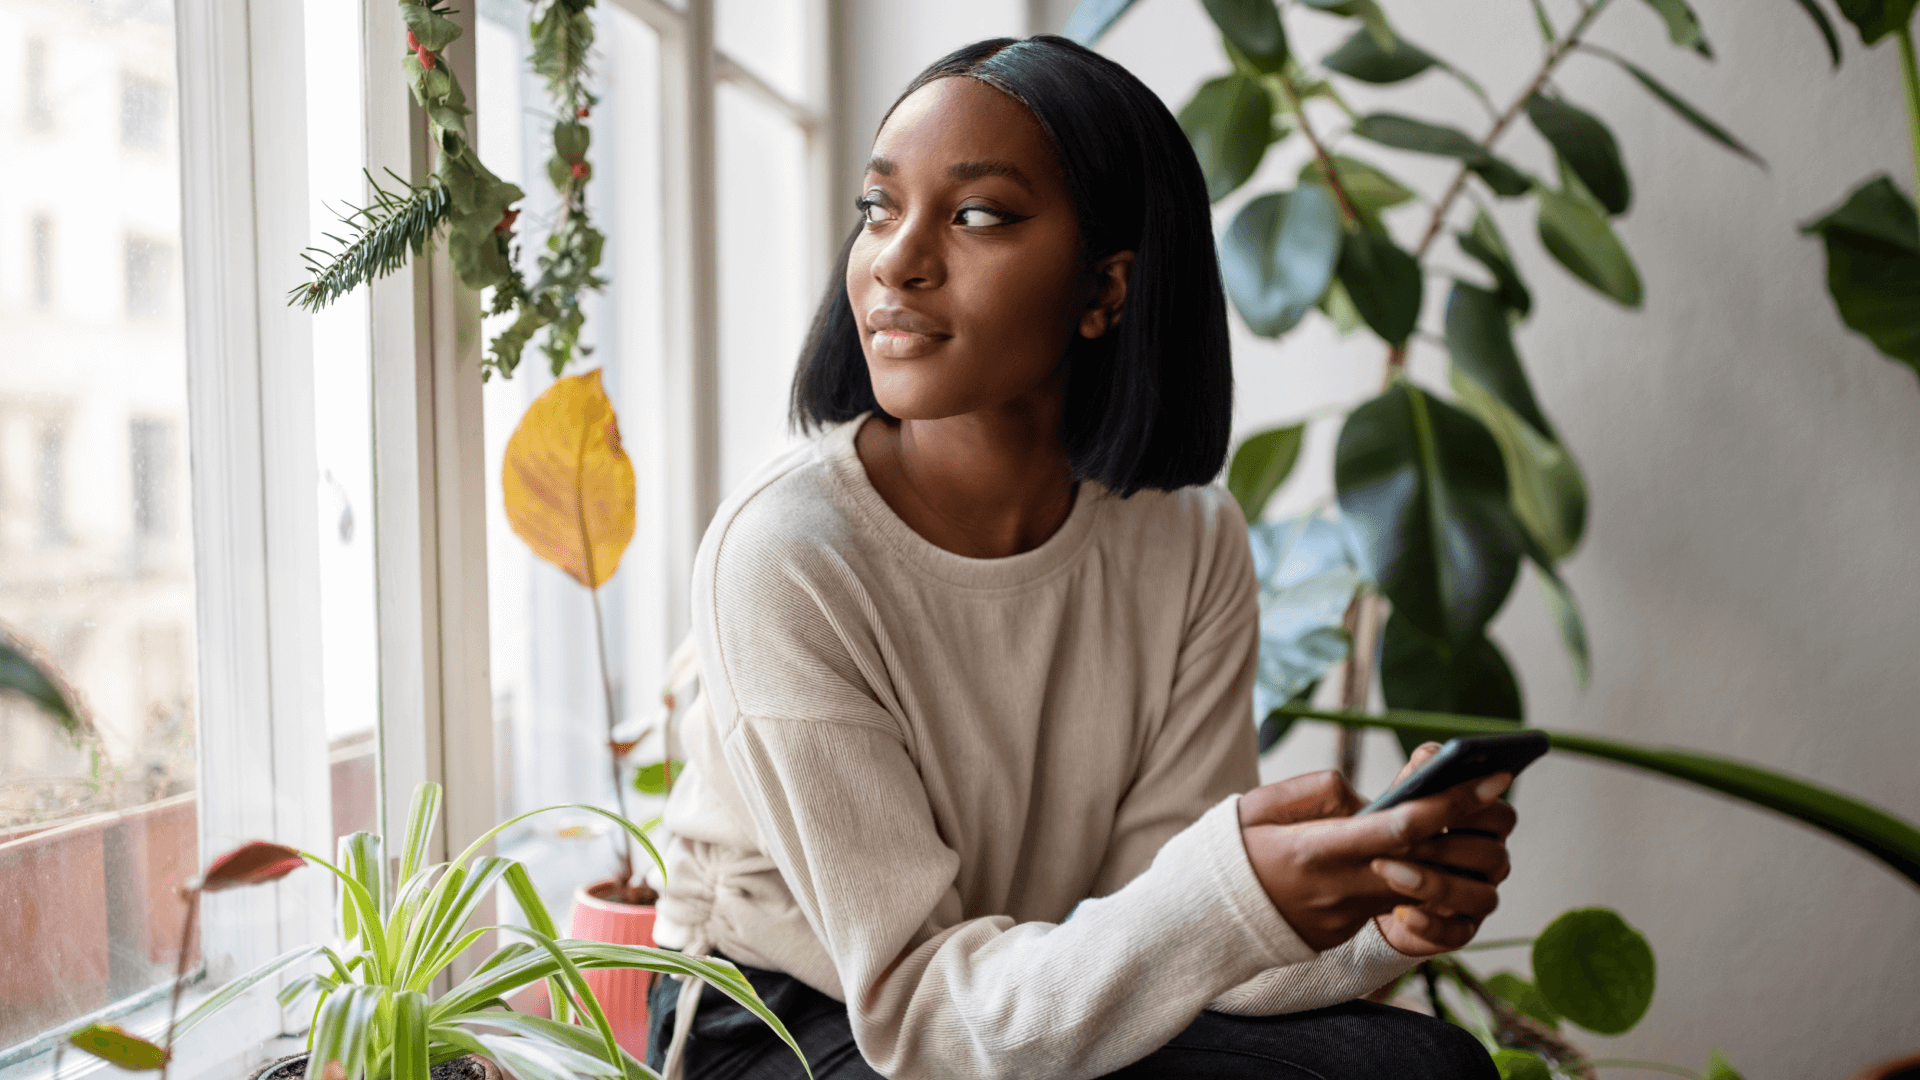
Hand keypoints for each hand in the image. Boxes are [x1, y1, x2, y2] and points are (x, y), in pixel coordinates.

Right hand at [1237, 745, 1514, 953]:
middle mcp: (1337, 889)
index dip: (1450, 804)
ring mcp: (1344, 916)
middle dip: (1469, 827)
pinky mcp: (1343, 931)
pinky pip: (1387, 902)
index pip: (1399, 828)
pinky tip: (1417, 852)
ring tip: (1463, 822)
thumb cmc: (1227, 852)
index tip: (1488, 778)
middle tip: (1499, 790)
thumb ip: (1316, 792)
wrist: (1200, 920)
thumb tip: (1363, 796)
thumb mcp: (1259, 806)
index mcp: (1315, 851)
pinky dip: (1408, 877)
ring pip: (1416, 887)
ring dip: (1447, 856)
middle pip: (1424, 860)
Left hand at [1370, 743, 1516, 955]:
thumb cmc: (1396, 830)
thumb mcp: (1403, 798)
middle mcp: (1490, 863)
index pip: (1502, 815)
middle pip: (1495, 855)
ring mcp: (1477, 898)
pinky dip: (1431, 924)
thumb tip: (1432, 755)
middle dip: (1453, 846)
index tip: (1449, 799)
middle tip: (1411, 839)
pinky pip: (1457, 934)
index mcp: (1483, 826)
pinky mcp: (1458, 930)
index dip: (1479, 808)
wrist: (1371, 883)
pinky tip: (1400, 911)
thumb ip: (1419, 774)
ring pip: (1482, 897)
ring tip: (1389, 871)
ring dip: (1436, 883)